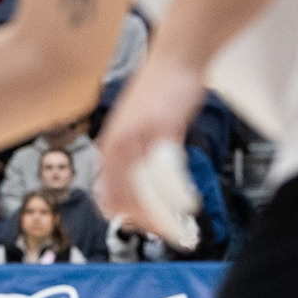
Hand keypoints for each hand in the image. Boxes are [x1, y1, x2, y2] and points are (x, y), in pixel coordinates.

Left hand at [95, 53, 206, 240]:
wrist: (173, 60)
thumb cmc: (159, 94)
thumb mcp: (135, 128)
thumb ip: (133, 157)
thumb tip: (140, 191)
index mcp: (108, 149)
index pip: (108, 198)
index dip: (129, 221)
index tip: (151, 230)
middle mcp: (117, 146)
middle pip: (125, 202)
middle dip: (150, 226)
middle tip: (173, 237)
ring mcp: (138, 138)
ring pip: (146, 192)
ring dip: (166, 217)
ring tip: (184, 229)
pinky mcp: (162, 130)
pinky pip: (167, 172)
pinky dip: (178, 195)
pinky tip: (189, 204)